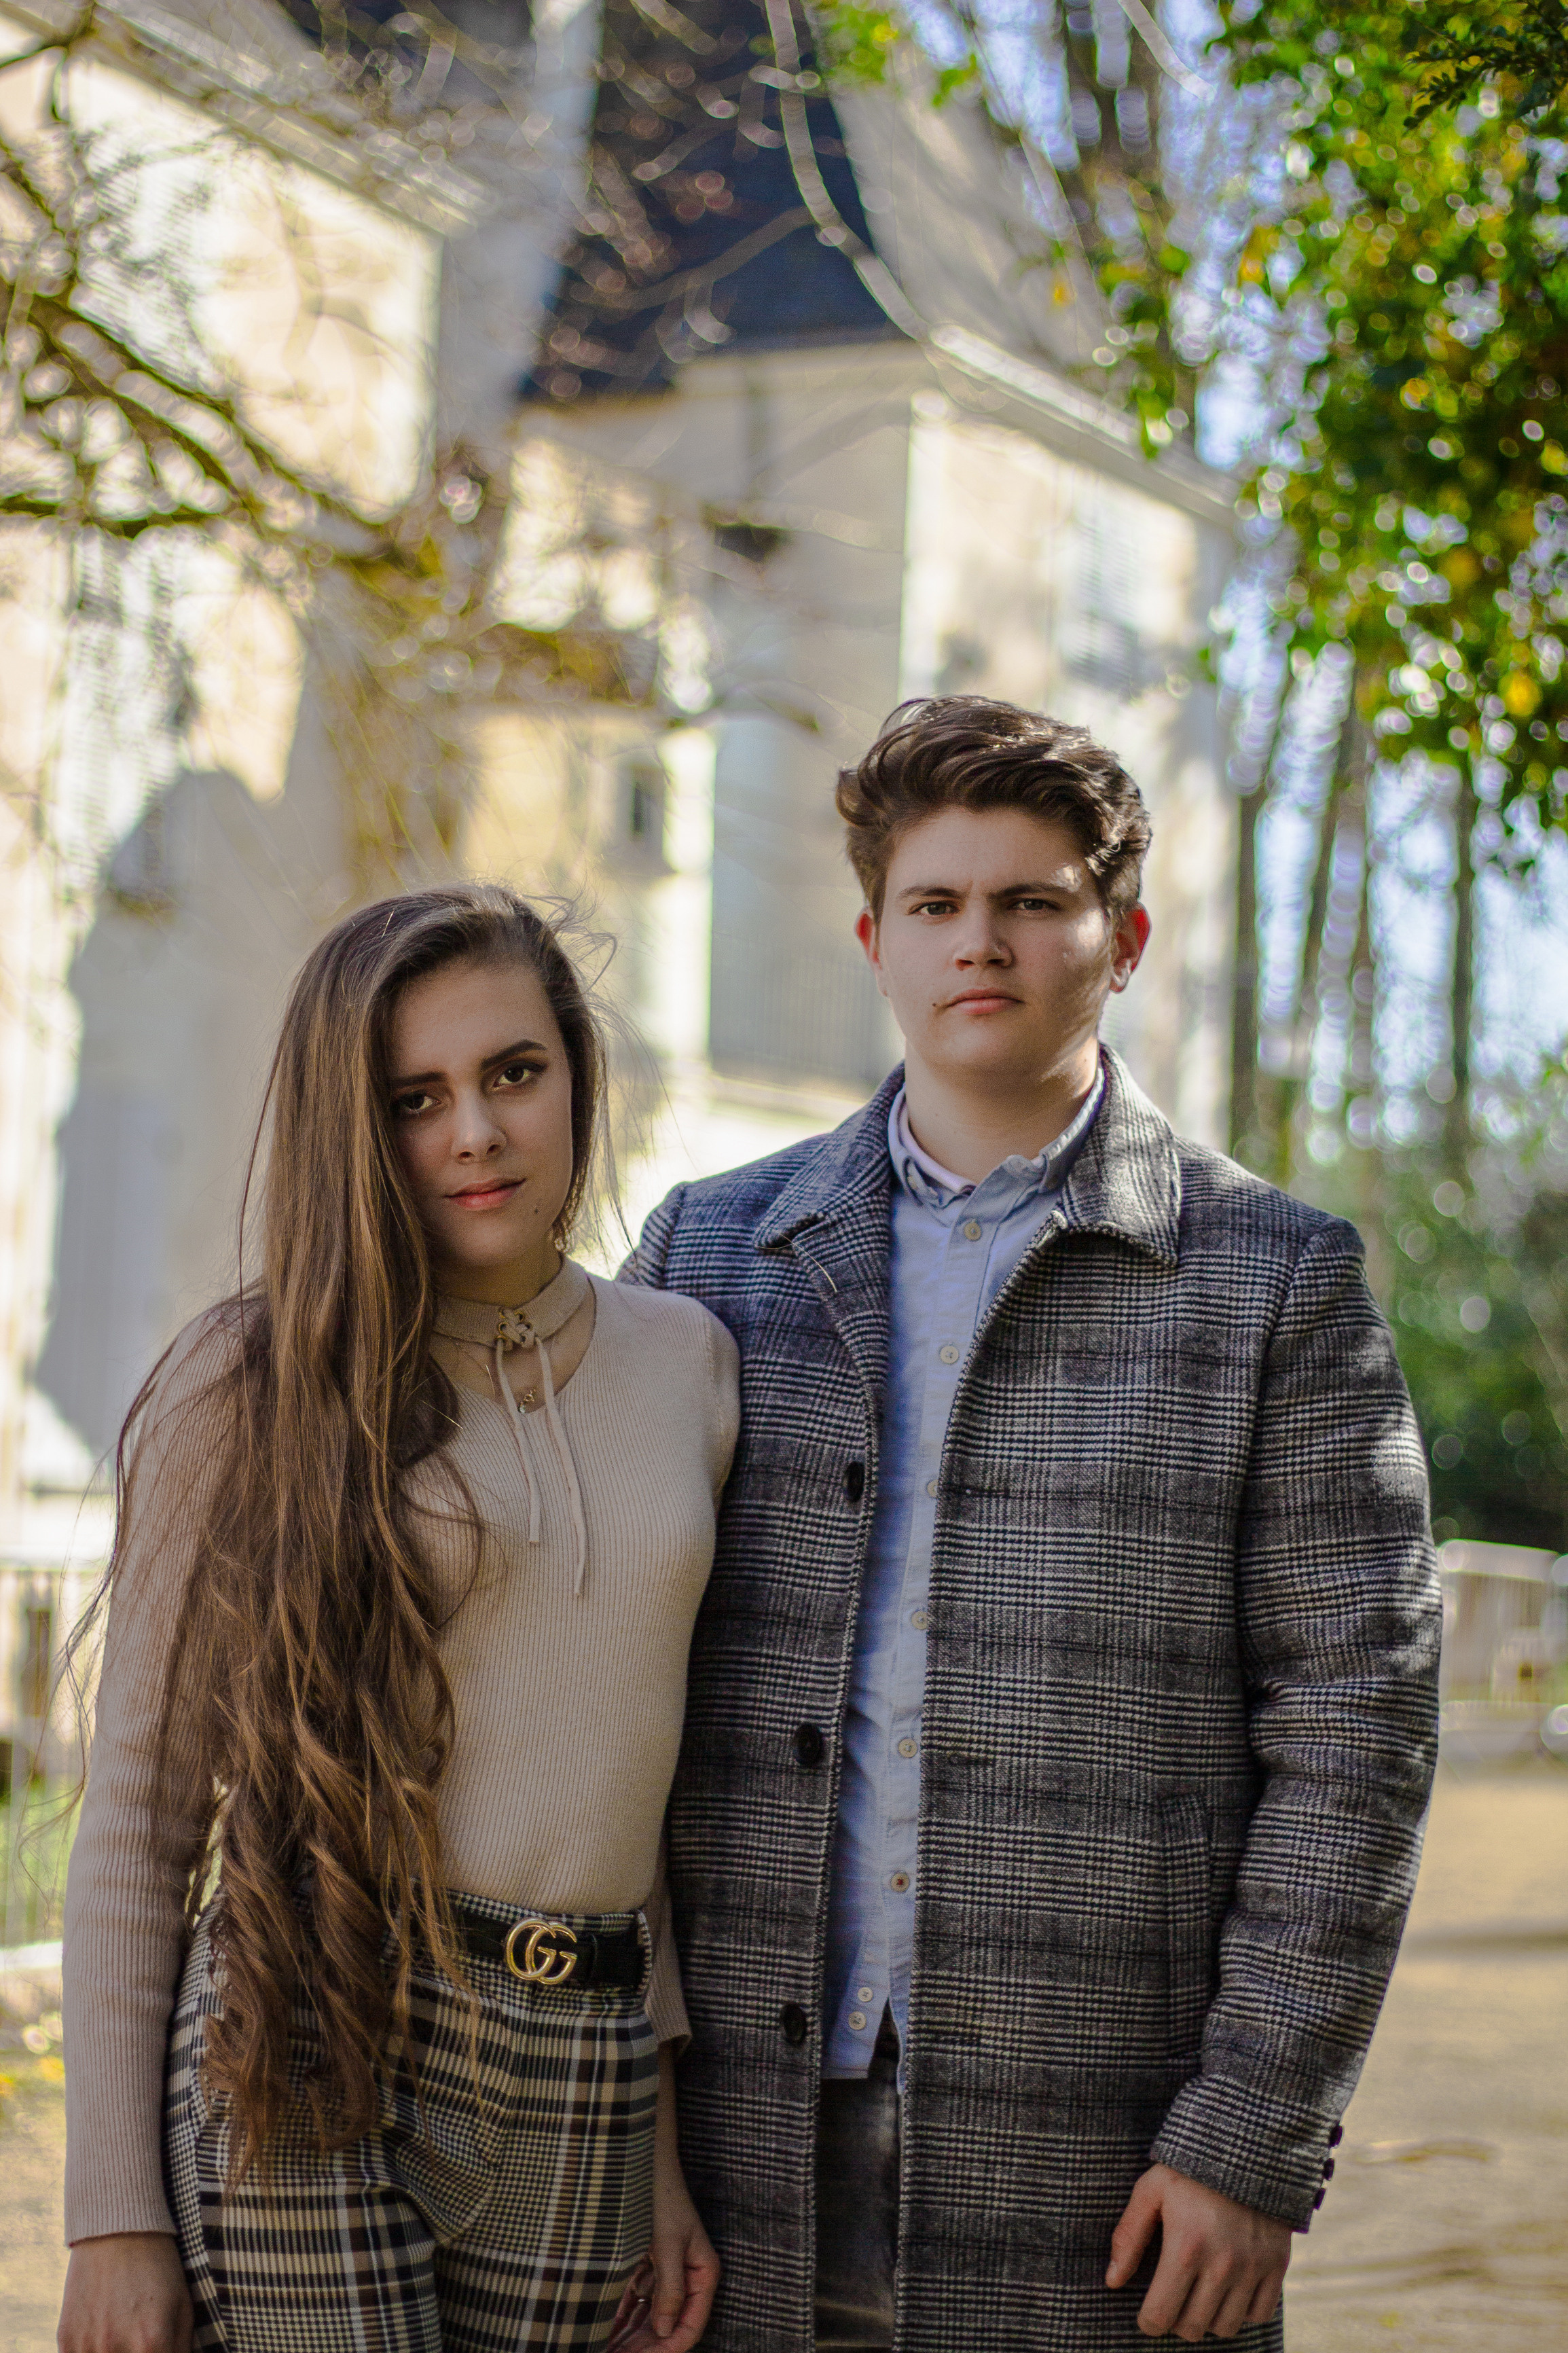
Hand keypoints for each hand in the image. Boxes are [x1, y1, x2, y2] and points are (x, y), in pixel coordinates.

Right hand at [58, 2232, 192, 2352]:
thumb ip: (180, 2349)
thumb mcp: (182, 2305)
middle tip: (142, 2341)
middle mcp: (116, 2350)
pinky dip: (93, 2352)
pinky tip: (104, 2336)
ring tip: (123, 2330)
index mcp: (152, 2342)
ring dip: (116, 2352)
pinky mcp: (66, 2340)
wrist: (116, 2230)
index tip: (159, 2348)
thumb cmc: (158, 2268)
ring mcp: (87, 2347)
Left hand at [607, 2046, 719, 2351]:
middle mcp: (686, 2278)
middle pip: (666, 2328)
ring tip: (604, 2352)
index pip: (689, 2326)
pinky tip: (602, 2333)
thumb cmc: (662, 2193)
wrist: (644, 2158)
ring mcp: (665, 2273)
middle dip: (643, 2349)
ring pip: (648, 2320)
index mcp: (702, 2273)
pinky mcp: (647, 2267)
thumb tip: (664, 2333)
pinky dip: (620, 2320)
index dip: (667, 2350)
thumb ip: (669, 2288)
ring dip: (629, 2339)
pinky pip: (635, 2303)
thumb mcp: (668, 2242)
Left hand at [1106, 2164, 1291, 2340]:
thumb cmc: (1189, 2170)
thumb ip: (1129, 2237)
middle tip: (1173, 2302)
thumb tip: (1112, 2282)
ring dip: (1208, 2319)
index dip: (1148, 2322)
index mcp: (1185, 2247)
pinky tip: (1230, 2290)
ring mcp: (1252, 2267)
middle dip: (1176, 2322)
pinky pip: (1259, 2314)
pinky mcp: (1276, 2264)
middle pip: (1193, 2328)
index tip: (1147, 2315)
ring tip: (1199, 2296)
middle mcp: (1222, 2264)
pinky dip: (1243, 2311)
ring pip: (1226, 2327)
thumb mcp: (1150, 2191)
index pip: (1161, 2314)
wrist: (1245, 2146)